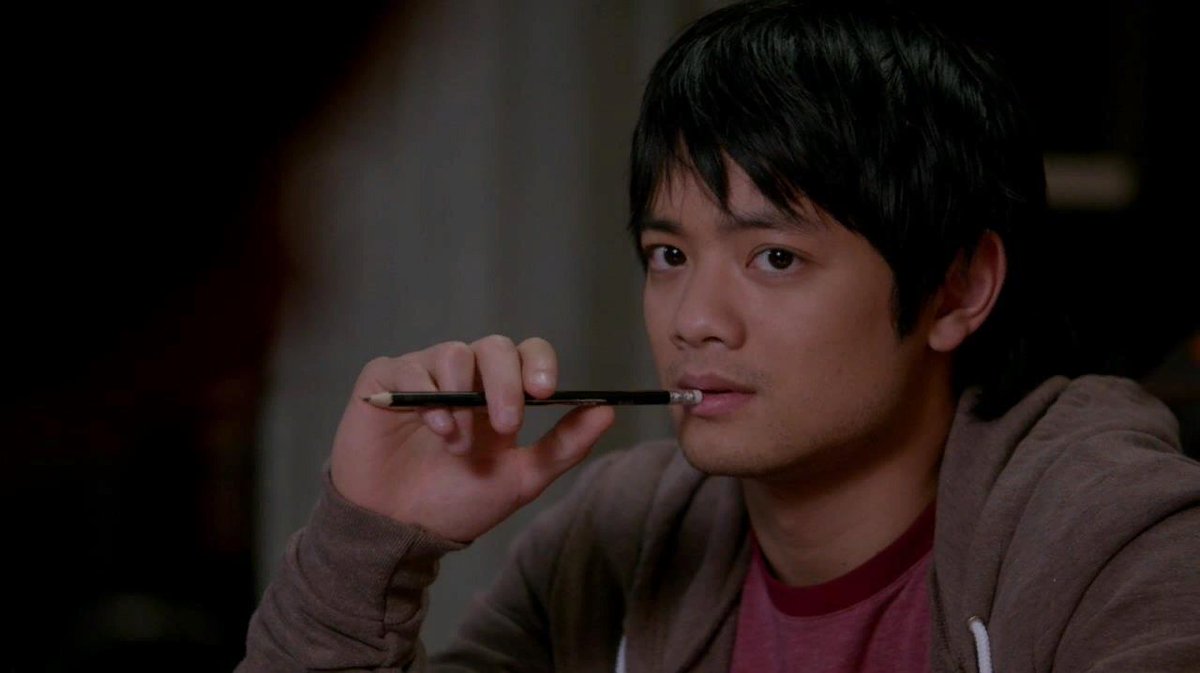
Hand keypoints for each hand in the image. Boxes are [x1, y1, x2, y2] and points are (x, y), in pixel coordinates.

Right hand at [329, 335, 615, 541]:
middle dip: (505, 382)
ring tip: (456, 444)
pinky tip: (434, 429)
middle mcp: (465, 378)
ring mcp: (425, 375)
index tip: (544, 393)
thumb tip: (608, 410)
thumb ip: (565, 445)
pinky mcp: (386, 381)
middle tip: (507, 425)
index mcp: (500, 394)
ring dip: (461, 399)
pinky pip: (410, 366)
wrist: (398, 531)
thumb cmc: (458, 504)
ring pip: (454, 353)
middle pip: (494, 347)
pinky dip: (426, 395)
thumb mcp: (521, 479)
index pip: (527, 354)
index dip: (538, 363)